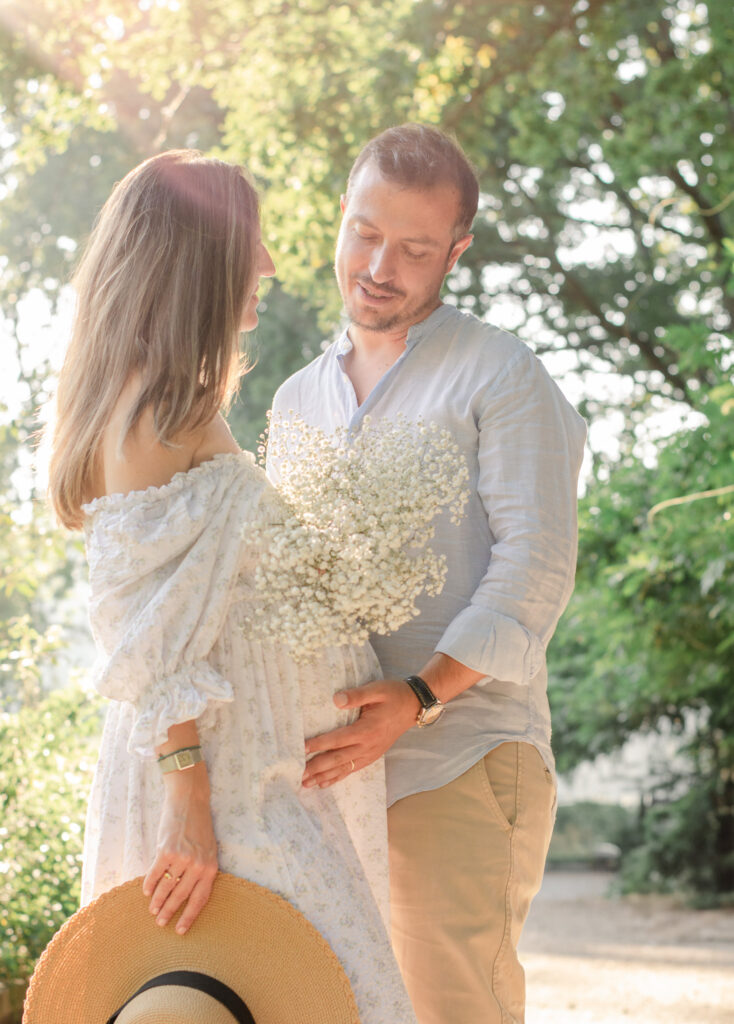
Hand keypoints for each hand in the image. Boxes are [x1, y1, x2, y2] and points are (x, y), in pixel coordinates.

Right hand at [142, 767, 217, 934]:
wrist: (190, 801)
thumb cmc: (199, 827)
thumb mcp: (207, 850)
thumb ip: (200, 870)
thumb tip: (187, 894)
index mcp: (210, 867)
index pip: (200, 899)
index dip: (189, 917)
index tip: (180, 931)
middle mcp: (197, 865)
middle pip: (181, 897)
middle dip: (169, 912)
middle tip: (160, 923)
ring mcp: (182, 858)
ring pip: (166, 888)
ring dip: (158, 901)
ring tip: (152, 910)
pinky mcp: (166, 851)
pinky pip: (155, 874)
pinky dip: (149, 884)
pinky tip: (146, 892)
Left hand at [302, 679, 419, 788]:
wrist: (414, 706)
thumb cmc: (393, 695)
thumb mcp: (376, 689)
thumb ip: (356, 695)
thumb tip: (335, 700)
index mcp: (366, 730)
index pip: (337, 739)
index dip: (319, 744)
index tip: (301, 749)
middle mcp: (367, 746)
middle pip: (337, 759)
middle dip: (316, 767)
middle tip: (297, 775)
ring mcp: (370, 753)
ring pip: (343, 768)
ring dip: (324, 776)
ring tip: (305, 784)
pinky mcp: (372, 755)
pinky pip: (352, 769)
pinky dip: (337, 777)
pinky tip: (324, 783)